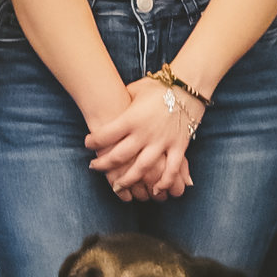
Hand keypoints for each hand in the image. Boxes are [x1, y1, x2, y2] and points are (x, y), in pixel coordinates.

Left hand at [85, 78, 193, 200]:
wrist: (188, 87)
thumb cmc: (159, 86)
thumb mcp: (136, 89)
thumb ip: (123, 100)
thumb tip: (109, 103)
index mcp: (131, 118)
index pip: (105, 135)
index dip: (93, 141)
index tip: (87, 144)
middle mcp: (144, 133)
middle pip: (119, 156)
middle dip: (103, 164)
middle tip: (94, 167)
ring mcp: (162, 142)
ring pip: (141, 168)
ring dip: (128, 180)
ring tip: (117, 187)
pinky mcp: (178, 146)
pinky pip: (170, 169)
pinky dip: (164, 182)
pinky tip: (155, 190)